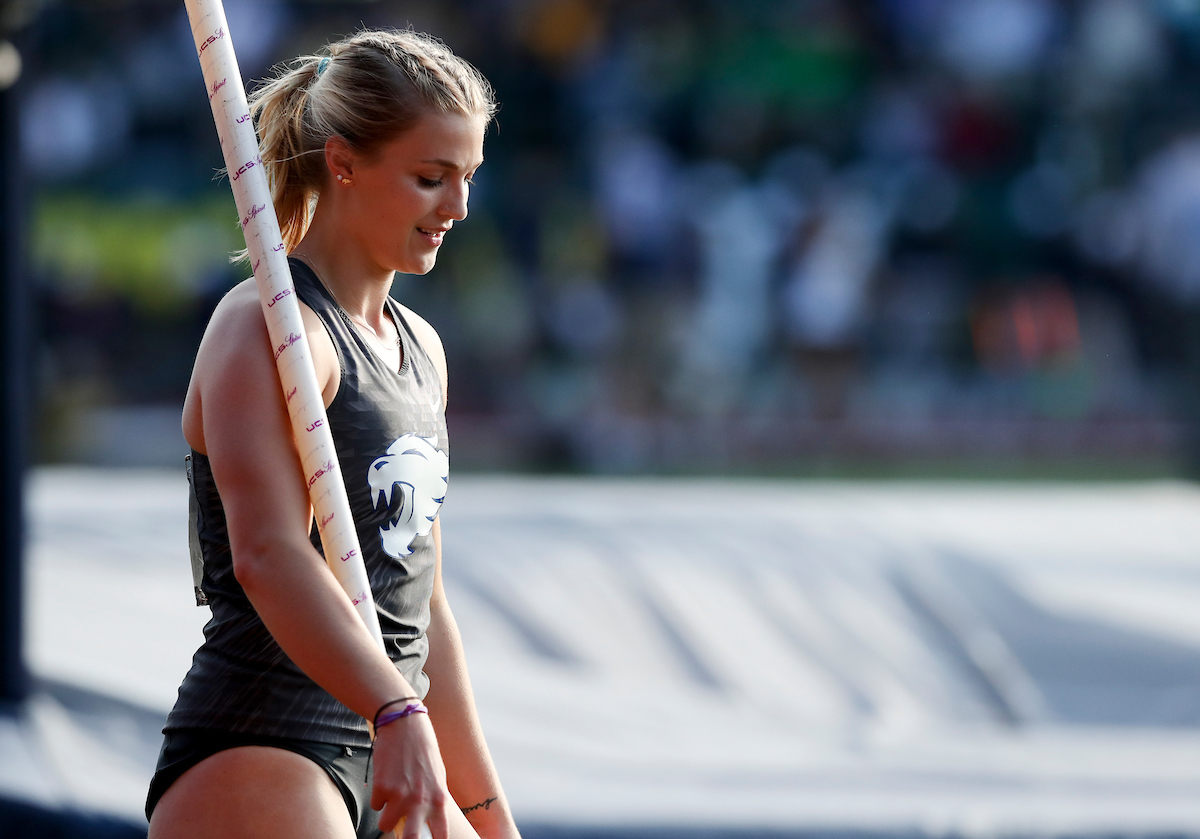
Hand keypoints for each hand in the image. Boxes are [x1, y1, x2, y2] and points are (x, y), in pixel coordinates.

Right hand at [370, 713, 450, 838]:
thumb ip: (434, 799)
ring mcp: (400, 795)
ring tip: (390, 799)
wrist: (405, 724)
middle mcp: (421, 801)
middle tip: (402, 831)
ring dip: (386, 816)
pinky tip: (385, 778)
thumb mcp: (437, 776)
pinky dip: (378, 797)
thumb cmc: (424, 749)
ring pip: (386, 824)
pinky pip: (376, 805)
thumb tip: (428, 820)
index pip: (441, 834)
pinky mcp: (382, 787)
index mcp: (439, 798)